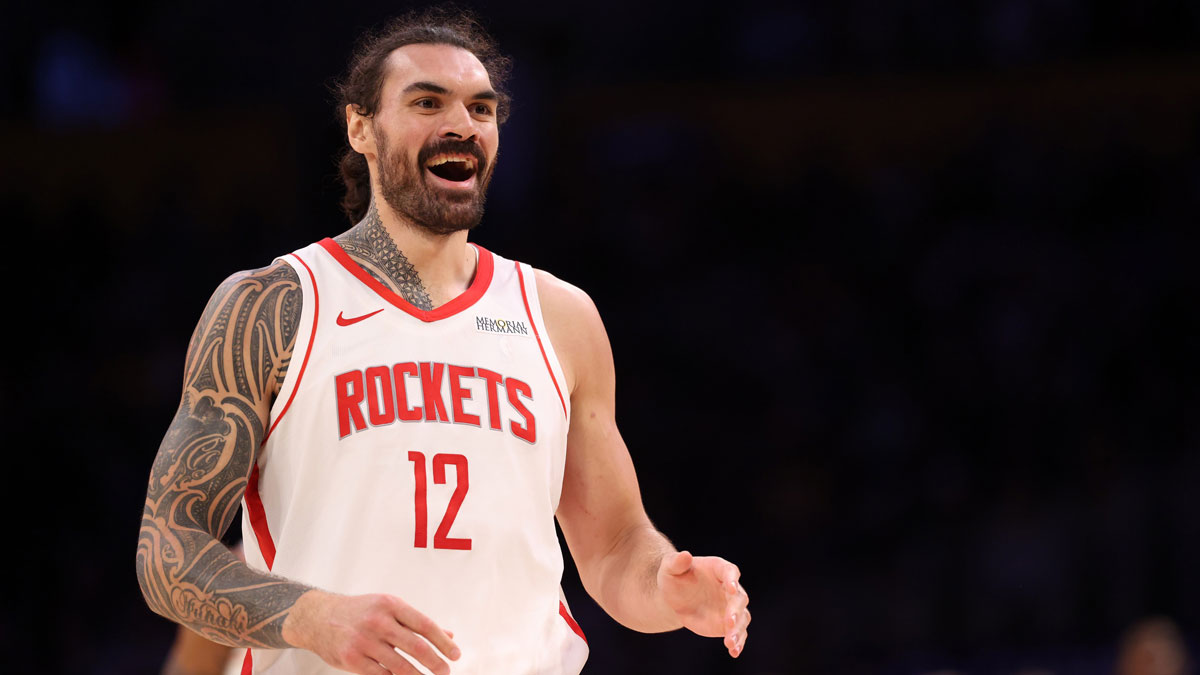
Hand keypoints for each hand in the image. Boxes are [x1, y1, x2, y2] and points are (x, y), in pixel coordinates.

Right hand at [283, 589, 460, 673]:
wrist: (318, 617)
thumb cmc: (360, 612)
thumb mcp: (388, 608)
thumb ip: (416, 622)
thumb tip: (449, 635)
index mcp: (391, 604)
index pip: (425, 625)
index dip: (443, 642)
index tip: (456, 654)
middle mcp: (378, 621)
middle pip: (416, 646)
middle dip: (436, 662)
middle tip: (446, 672)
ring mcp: (363, 641)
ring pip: (400, 665)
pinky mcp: (351, 659)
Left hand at [657, 551, 749, 657]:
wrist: (675, 597)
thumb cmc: (674, 577)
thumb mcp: (670, 568)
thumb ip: (677, 562)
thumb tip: (685, 555)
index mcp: (719, 569)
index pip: (730, 572)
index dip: (732, 579)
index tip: (730, 588)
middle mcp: (730, 588)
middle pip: (739, 598)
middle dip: (735, 611)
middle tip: (729, 623)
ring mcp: (731, 607)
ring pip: (742, 617)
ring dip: (738, 630)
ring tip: (730, 643)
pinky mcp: (729, 624)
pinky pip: (738, 633)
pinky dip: (738, 642)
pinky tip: (734, 651)